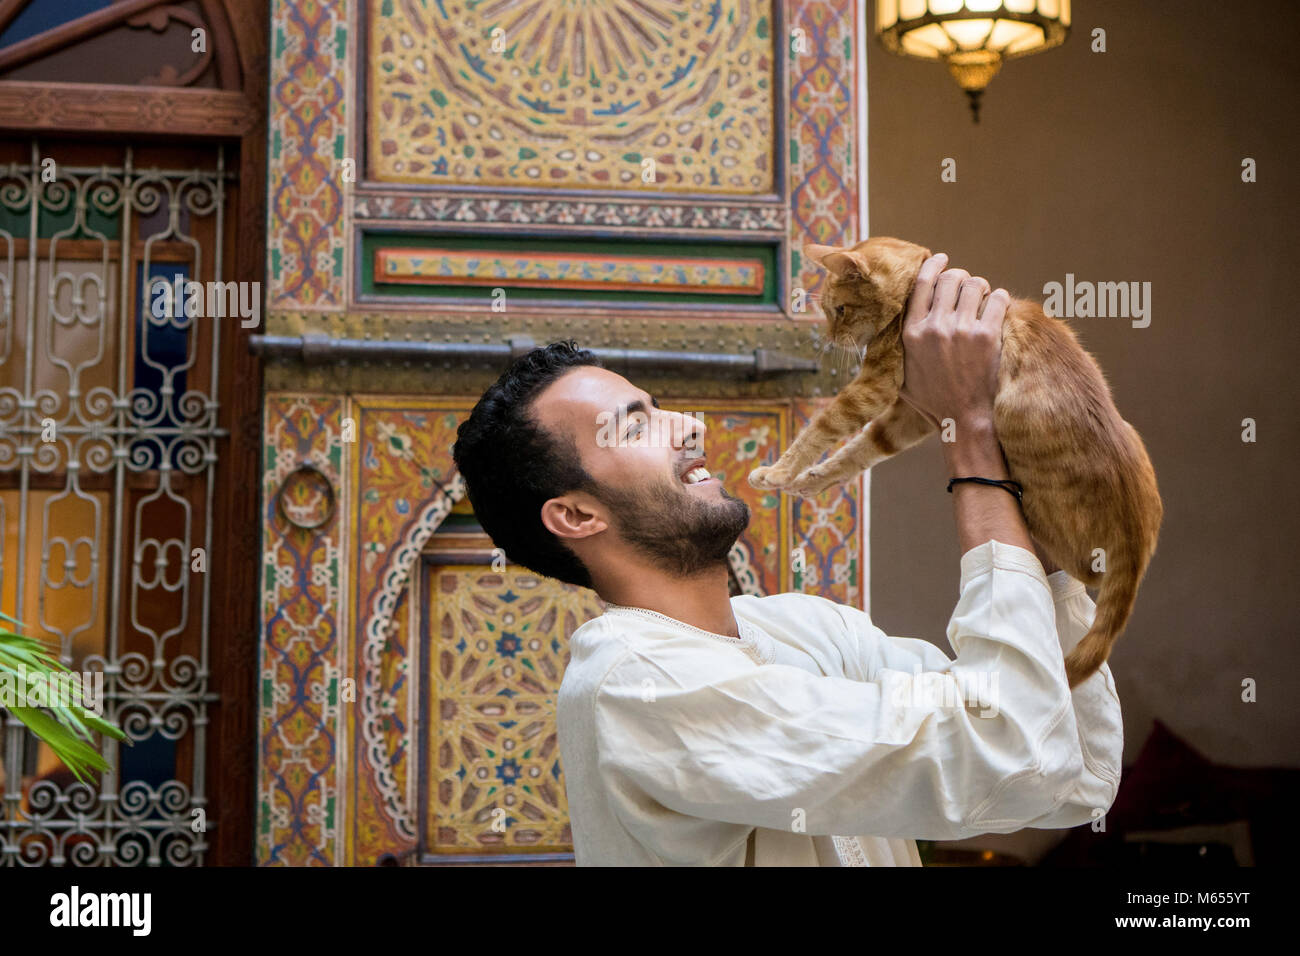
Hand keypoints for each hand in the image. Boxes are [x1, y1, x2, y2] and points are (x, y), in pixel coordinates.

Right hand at [897, 254, 1009, 429]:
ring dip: (981, 288)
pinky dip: (999, 299)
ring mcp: (961, 331)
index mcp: (911, 333)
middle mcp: (933, 328)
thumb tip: (880, 334)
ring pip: (975, 284)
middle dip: (960, 278)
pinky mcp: (986, 336)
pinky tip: (997, 307)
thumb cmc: (931, 400)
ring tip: (983, 299)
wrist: (962, 419)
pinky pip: (997, 300)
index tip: (941, 259)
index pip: (921, 284)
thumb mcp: (900, 374)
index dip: (933, 265)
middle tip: (966, 287)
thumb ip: (893, 351)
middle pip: (950, 278)